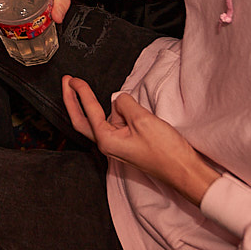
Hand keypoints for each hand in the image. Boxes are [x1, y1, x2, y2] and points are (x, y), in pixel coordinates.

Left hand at [61, 79, 221, 205]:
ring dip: (99, 105)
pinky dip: (113, 111)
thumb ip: (125, 104)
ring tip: (100, 94)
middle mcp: (107, 144)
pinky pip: (115, 122)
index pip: (88, 111)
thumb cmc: (165, 151)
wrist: (183, 170)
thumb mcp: (142, 120)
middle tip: (67, 81)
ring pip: (100, 119)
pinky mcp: (127, 142)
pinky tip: (121, 106)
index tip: (74, 79)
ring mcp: (117, 144)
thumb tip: (118, 100)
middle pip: (81, 120)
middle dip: (72, 100)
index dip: (81, 92)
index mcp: (106, 141)